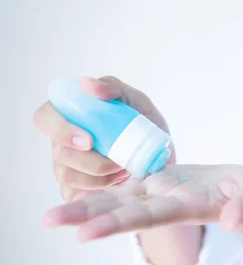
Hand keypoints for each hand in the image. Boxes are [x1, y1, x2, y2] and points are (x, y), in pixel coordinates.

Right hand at [34, 76, 174, 201]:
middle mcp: (63, 141)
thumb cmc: (144, 126)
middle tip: (118, 162)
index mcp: (72, 115)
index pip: (45, 116)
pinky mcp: (75, 190)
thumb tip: (85, 83)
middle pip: (58, 151)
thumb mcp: (137, 102)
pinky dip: (103, 189)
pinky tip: (121, 181)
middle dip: (89, 161)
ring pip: (68, 175)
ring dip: (101, 175)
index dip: (59, 129)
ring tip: (126, 168)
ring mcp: (67, 167)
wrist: (162, 159)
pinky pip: (77, 195)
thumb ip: (113, 88)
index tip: (89, 140)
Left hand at [43, 164, 242, 242]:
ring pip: (119, 199)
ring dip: (86, 206)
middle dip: (88, 216)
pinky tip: (77, 191)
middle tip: (49, 220)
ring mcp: (162, 193)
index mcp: (188, 206)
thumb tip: (231, 221)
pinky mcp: (160, 182)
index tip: (86, 234)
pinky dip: (103, 190)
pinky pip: (127, 186)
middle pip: (123, 211)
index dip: (119, 222)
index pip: (150, 215)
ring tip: (50, 215)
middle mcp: (167, 204)